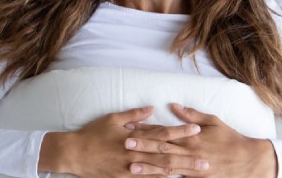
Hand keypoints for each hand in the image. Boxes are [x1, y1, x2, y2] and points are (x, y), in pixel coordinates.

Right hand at [39, 106, 202, 177]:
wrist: (74, 154)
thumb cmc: (92, 134)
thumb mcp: (112, 118)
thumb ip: (133, 115)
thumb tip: (151, 108)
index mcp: (133, 135)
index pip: (162, 133)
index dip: (180, 131)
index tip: (197, 129)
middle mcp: (135, 152)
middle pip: (166, 154)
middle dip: (188, 156)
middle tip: (206, 159)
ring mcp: (130, 167)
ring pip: (159, 170)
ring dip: (179, 170)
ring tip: (196, 172)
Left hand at [125, 103, 276, 177]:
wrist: (247, 160)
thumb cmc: (229, 138)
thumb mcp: (213, 121)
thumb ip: (192, 115)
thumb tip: (175, 106)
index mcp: (191, 136)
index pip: (164, 131)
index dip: (146, 129)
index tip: (130, 126)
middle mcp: (189, 151)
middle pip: (162, 148)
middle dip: (142, 146)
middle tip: (124, 144)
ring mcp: (192, 166)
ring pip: (166, 167)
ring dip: (148, 167)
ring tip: (131, 167)